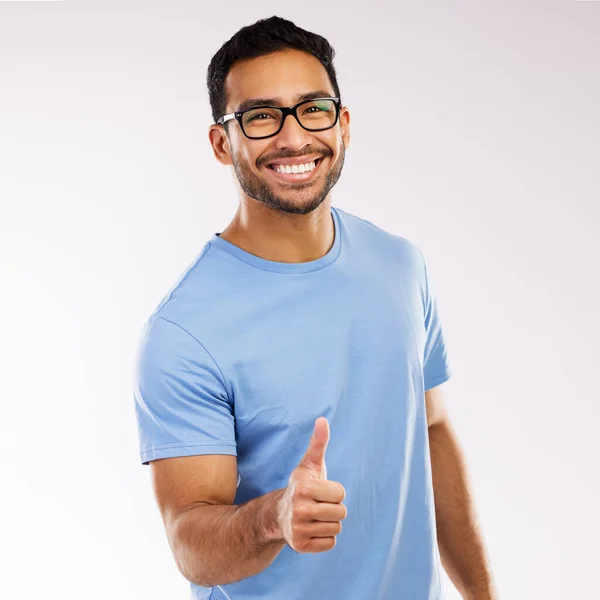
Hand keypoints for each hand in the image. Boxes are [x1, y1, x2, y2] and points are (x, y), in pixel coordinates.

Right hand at [276, 417, 346, 552]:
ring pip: (336, 528)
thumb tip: (323, 419)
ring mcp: (298, 529)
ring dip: (329, 523)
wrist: (279, 513)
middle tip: (318, 505)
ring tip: (314, 517)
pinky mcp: (300, 546)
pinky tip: (312, 529)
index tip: (320, 491)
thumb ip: (318, 443)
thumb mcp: (310, 464)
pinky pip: (330, 543)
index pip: (341, 493)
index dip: (334, 491)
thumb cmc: (302, 486)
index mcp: (304, 488)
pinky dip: (325, 538)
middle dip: (333, 508)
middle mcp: (299, 510)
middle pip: (341, 512)